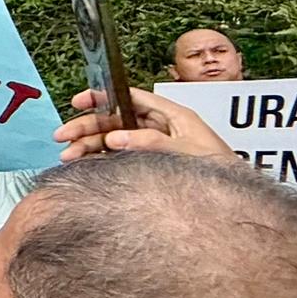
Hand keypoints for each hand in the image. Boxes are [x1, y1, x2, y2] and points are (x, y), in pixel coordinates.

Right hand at [52, 85, 235, 162]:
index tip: (79, 100)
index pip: (130, 98)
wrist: (234, 201)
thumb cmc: (219, 171)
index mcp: (172, 115)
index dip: (103, 96)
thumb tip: (115, 138)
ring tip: (67, 157)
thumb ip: (150, 143)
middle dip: (86, 127)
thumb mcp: (186, 151)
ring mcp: (151, 148)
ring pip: (111, 141)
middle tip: (63, 137)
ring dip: (87, 147)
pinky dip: (97, 162)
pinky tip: (82, 166)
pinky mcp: (147, 166)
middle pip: (114, 120)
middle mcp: (158, 128)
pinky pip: (116, 159)